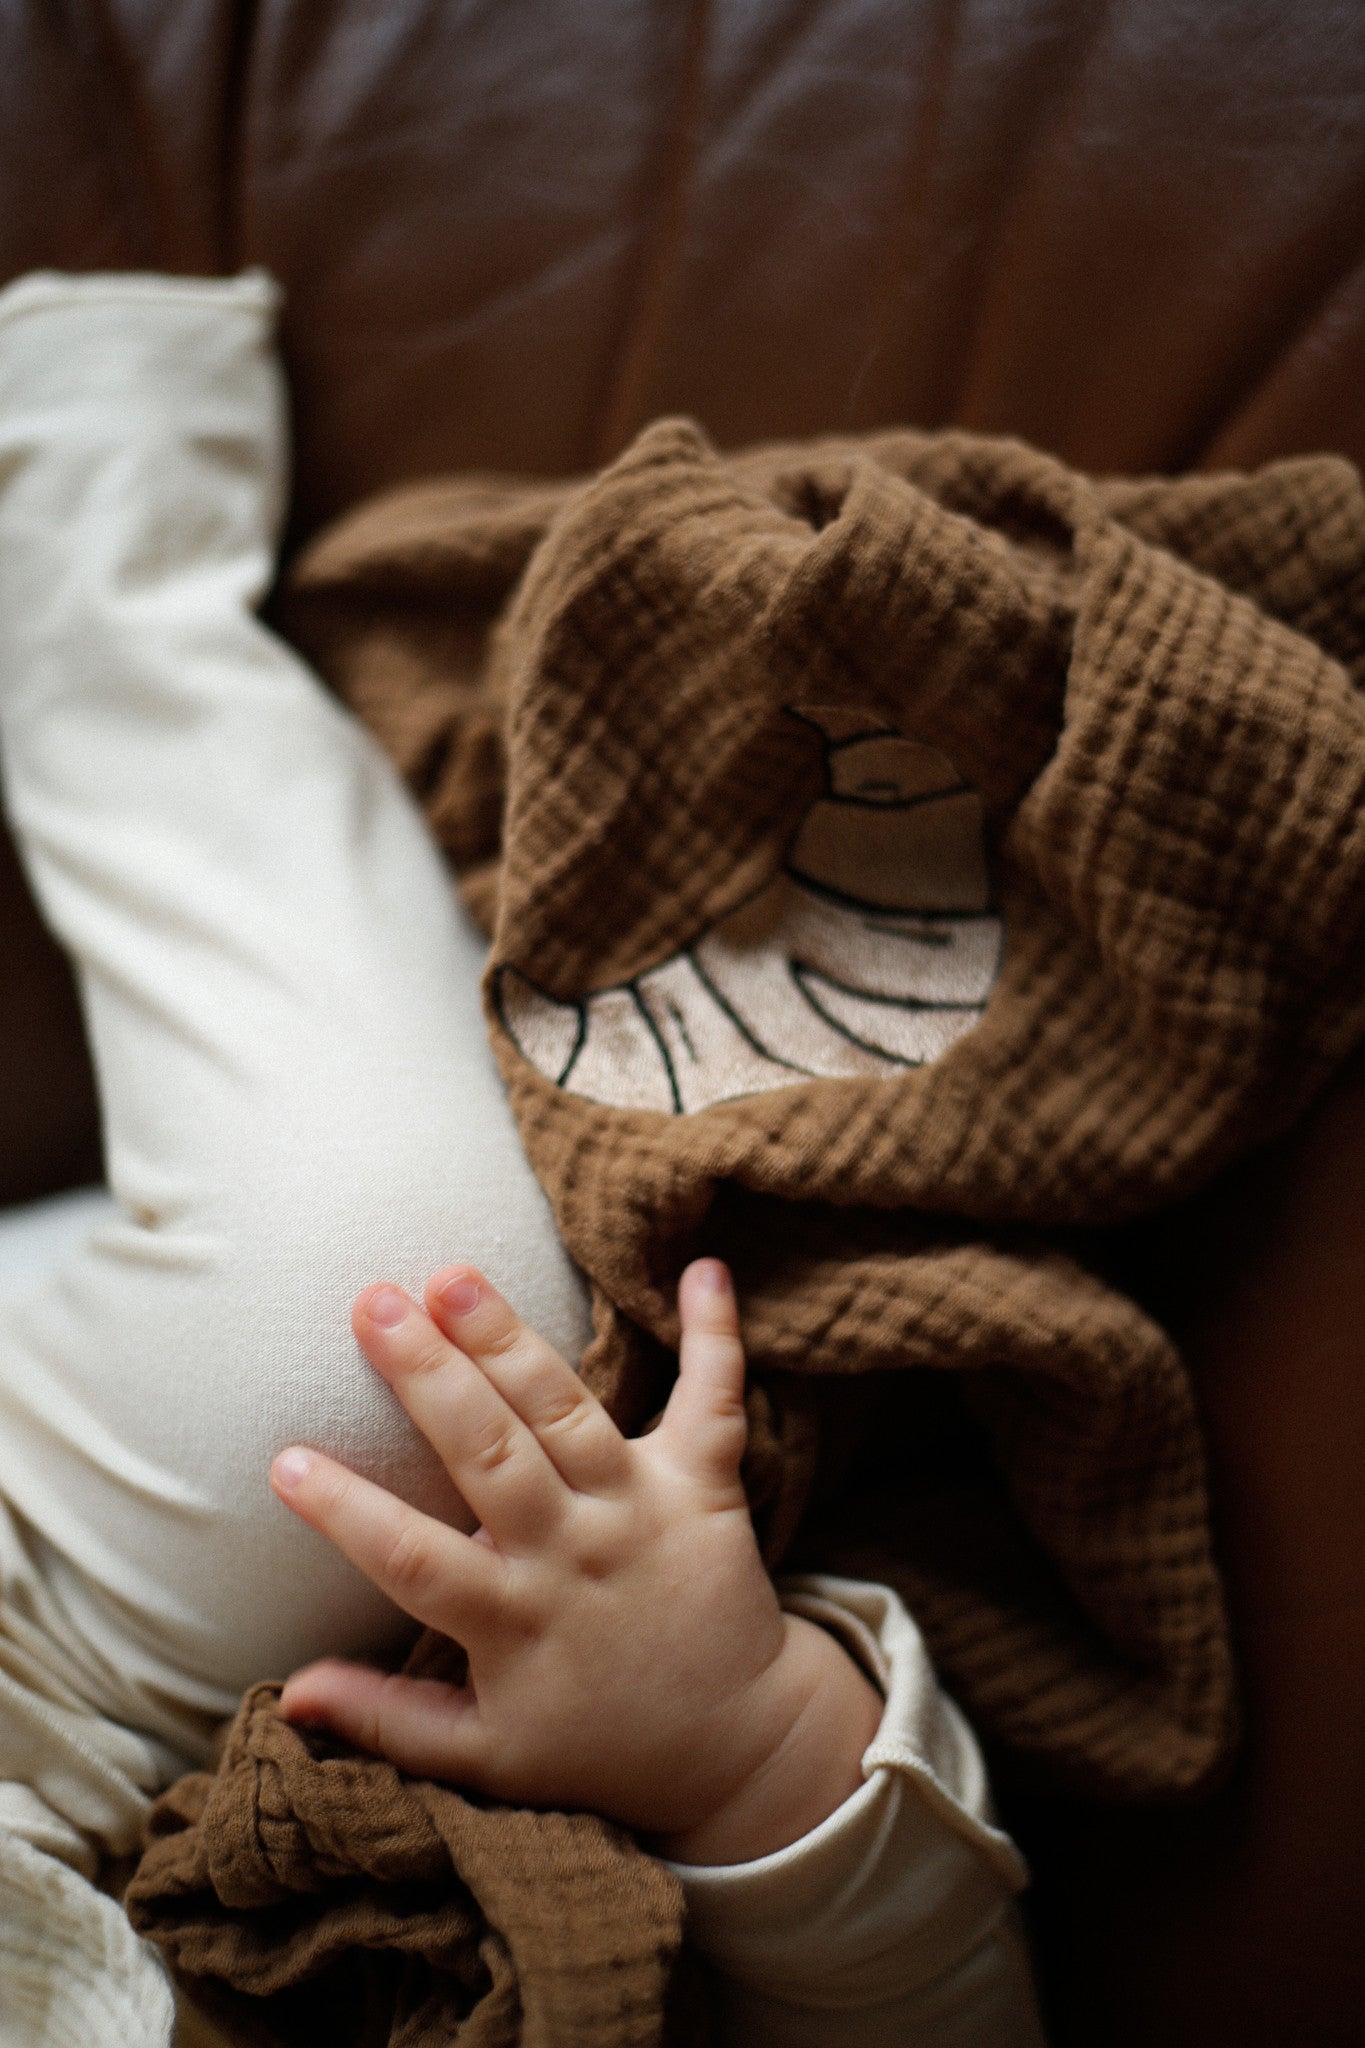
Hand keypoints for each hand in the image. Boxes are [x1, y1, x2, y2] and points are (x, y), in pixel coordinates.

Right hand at [270, 1259, 881, 1861]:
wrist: (740, 1752)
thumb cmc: (597, 1746)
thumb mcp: (486, 1757)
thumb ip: (387, 1722)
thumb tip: (287, 1694)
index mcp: (513, 1622)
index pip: (412, 1560)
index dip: (346, 1514)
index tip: (285, 1462)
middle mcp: (576, 1555)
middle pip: (491, 1455)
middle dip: (429, 1376)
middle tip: (374, 1301)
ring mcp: (644, 1513)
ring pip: (569, 1414)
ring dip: (511, 1341)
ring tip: (456, 1276)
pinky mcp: (707, 1489)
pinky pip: (716, 1404)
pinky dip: (717, 1337)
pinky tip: (706, 1268)